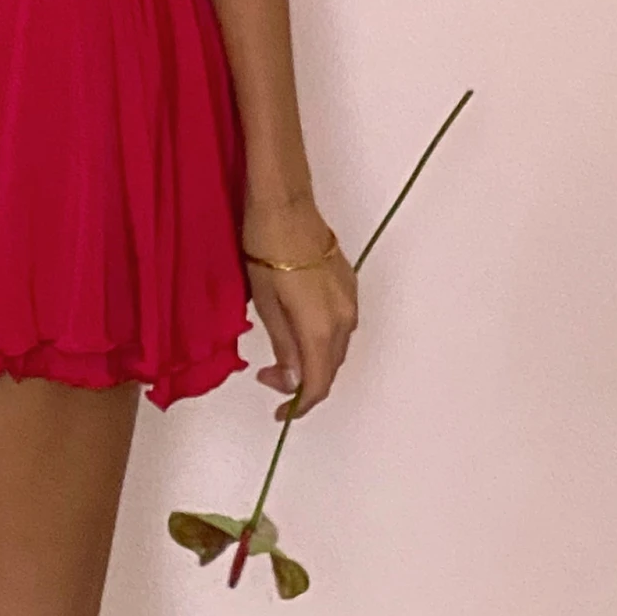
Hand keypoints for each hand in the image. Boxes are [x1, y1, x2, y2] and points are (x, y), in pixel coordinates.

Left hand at [242, 193, 357, 421]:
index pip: (317, 384)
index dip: (299, 406)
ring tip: (281, 356)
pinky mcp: (348, 283)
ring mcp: (350, 299)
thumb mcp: (267, 305)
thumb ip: (284, 346)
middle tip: (268, 375)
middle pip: (329, 369)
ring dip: (313, 361)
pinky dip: (321, 339)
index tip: (278, 412)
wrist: (285, 203)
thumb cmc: (266, 250)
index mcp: (321, 328)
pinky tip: (299, 331)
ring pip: (336, 348)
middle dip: (302, 383)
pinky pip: (340, 325)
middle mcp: (345, 319)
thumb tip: (294, 381)